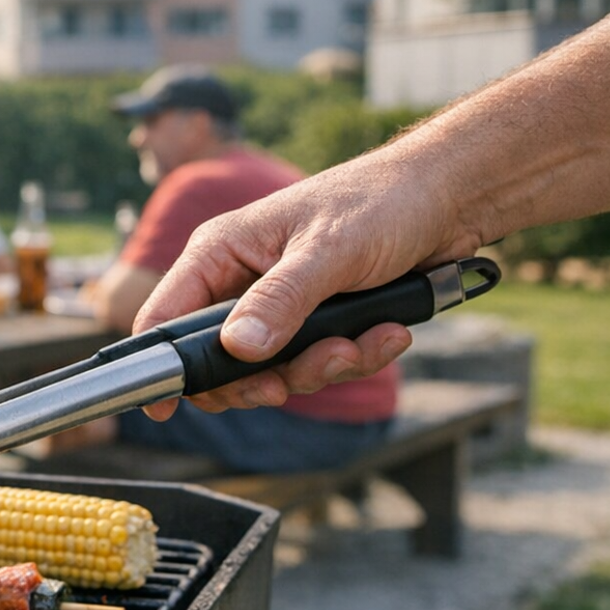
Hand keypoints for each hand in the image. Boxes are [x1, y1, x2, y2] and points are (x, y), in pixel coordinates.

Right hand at [132, 150, 486, 418]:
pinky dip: (354, 358)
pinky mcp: (316, 323)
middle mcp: (240, 282)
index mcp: (220, 253)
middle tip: (287, 382)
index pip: (166, 317)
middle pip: (218, 362)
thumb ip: (281, 300)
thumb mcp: (328, 251)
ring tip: (361, 343)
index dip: (161, 365)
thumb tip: (239, 349)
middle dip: (261, 379)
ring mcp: (278, 306)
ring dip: (320, 368)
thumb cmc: (382, 201)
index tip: (162, 409)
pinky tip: (385, 334)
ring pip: (273, 371)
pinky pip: (318, 364)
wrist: (448, 200)